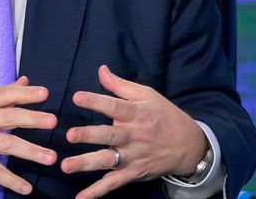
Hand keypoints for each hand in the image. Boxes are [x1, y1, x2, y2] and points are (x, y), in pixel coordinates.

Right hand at [0, 76, 57, 194]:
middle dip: (32, 119)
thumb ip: (0, 93)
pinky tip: (26, 188)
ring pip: (7, 145)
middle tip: (52, 121)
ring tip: (50, 157)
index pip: (5, 95)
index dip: (25, 94)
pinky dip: (11, 181)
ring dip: (31, 152)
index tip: (44, 93)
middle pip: (9, 117)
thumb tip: (25, 81)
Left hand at [61, 65, 207, 198]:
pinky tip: (80, 198)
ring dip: (86, 163)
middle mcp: (133, 136)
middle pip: (109, 135)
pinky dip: (97, 192)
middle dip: (89, 135)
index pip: (114, 106)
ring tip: (66, 165)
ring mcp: (133, 157)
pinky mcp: (133, 173)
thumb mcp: (146, 95)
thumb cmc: (163, 115)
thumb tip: (100, 70)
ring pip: (108, 161)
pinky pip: (113, 184)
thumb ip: (120, 85)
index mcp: (136, 113)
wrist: (188, 145)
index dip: (95, 101)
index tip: (76, 97)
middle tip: (70, 135)